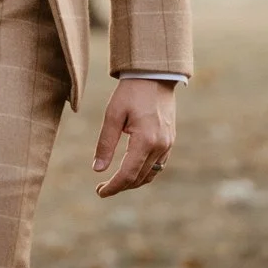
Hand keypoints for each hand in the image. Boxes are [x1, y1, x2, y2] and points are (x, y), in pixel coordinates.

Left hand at [92, 76, 176, 196]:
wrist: (155, 75)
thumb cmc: (130, 92)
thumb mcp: (112, 115)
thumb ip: (105, 144)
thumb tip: (97, 169)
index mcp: (145, 140)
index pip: (128, 174)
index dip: (113, 187)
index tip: (99, 192)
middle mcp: (160, 145)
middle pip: (139, 178)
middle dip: (120, 186)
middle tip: (101, 188)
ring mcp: (168, 144)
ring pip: (150, 174)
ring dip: (132, 182)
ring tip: (114, 182)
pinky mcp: (170, 140)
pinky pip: (158, 165)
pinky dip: (144, 172)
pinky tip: (131, 170)